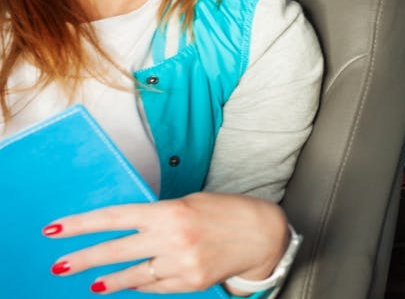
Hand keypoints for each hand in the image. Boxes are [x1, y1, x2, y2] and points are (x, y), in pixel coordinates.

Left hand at [44, 192, 289, 294]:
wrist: (263, 234)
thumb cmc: (226, 212)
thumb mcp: (190, 203)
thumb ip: (158, 216)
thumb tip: (125, 230)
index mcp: (170, 212)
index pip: (114, 218)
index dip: (82, 225)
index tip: (55, 230)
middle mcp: (171, 238)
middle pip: (115, 251)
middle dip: (84, 259)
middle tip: (60, 265)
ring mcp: (180, 264)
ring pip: (132, 276)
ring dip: (107, 281)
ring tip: (91, 283)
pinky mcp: (189, 282)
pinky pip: (155, 286)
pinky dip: (141, 285)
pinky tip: (130, 284)